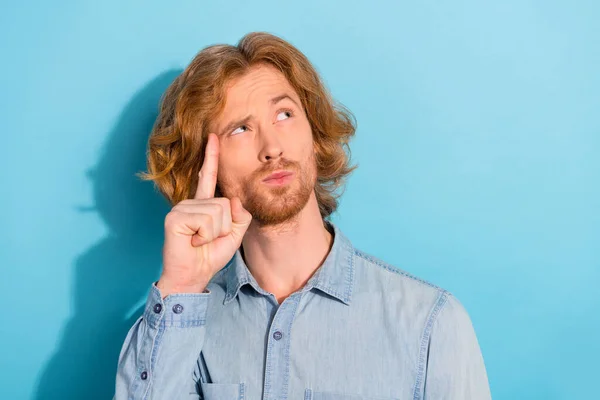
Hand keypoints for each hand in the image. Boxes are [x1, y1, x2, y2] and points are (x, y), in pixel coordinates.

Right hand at [156, 133, 251, 297]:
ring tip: (198, 241)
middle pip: (225, 204)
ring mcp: (181, 208)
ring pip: (218, 213)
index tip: (213, 136)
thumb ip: (241, 217)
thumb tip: (234, 201)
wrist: (192, 276)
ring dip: (214, 233)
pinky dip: (205, 236)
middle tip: (207, 239)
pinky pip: (206, 221)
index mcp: (204, 204)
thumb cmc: (209, 256)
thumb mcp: (234, 235)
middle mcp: (192, 202)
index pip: (209, 176)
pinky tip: (192, 241)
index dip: (212, 156)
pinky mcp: (175, 217)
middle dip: (224, 227)